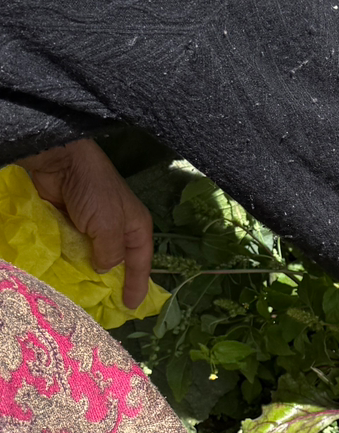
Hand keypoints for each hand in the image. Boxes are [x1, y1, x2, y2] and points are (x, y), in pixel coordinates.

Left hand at [17, 139, 152, 308]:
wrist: (62, 164)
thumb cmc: (95, 191)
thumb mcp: (108, 225)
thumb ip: (110, 253)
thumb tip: (105, 270)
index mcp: (135, 226)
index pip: (141, 261)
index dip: (138, 284)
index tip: (131, 307)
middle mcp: (116, 229)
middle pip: (116, 263)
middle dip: (111, 284)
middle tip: (105, 310)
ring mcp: (92, 228)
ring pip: (91, 259)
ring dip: (85, 276)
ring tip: (81, 300)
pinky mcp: (70, 226)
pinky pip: (71, 252)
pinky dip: (68, 264)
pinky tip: (62, 279)